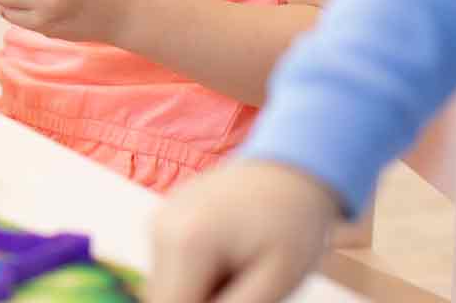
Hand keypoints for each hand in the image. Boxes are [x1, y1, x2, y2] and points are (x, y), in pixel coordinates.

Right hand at [147, 161, 341, 302]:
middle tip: (246, 285)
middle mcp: (162, 227)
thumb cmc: (294, 223)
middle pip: (165, 298)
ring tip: (241, 270)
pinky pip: (171, 265)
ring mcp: (160, 219)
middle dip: (203, 302)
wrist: (293, 167)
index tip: (239, 299)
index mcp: (188, 243)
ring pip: (167, 284)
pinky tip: (230, 257)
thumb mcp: (276, 281)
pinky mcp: (165, 218)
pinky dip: (197, 274)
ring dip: (199, 290)